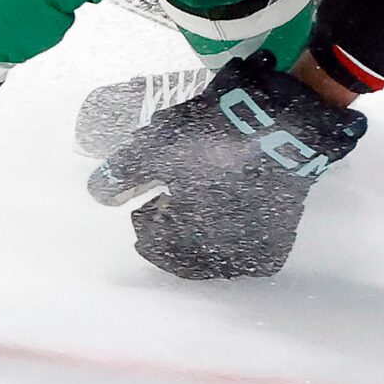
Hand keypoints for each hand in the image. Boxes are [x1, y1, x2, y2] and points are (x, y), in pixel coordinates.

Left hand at [85, 53, 363, 278]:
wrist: (285, 127)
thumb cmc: (214, 140)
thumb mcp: (158, 147)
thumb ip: (124, 172)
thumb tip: (97, 193)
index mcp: (186, 240)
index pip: (154, 246)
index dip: (144, 224)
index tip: (144, 206)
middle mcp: (219, 256)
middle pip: (186, 252)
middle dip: (173, 230)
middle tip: (170, 204)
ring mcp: (254, 249)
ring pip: (218, 249)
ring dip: (204, 231)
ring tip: (203, 201)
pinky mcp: (280, 235)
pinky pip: (250, 242)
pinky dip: (238, 230)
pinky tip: (236, 209)